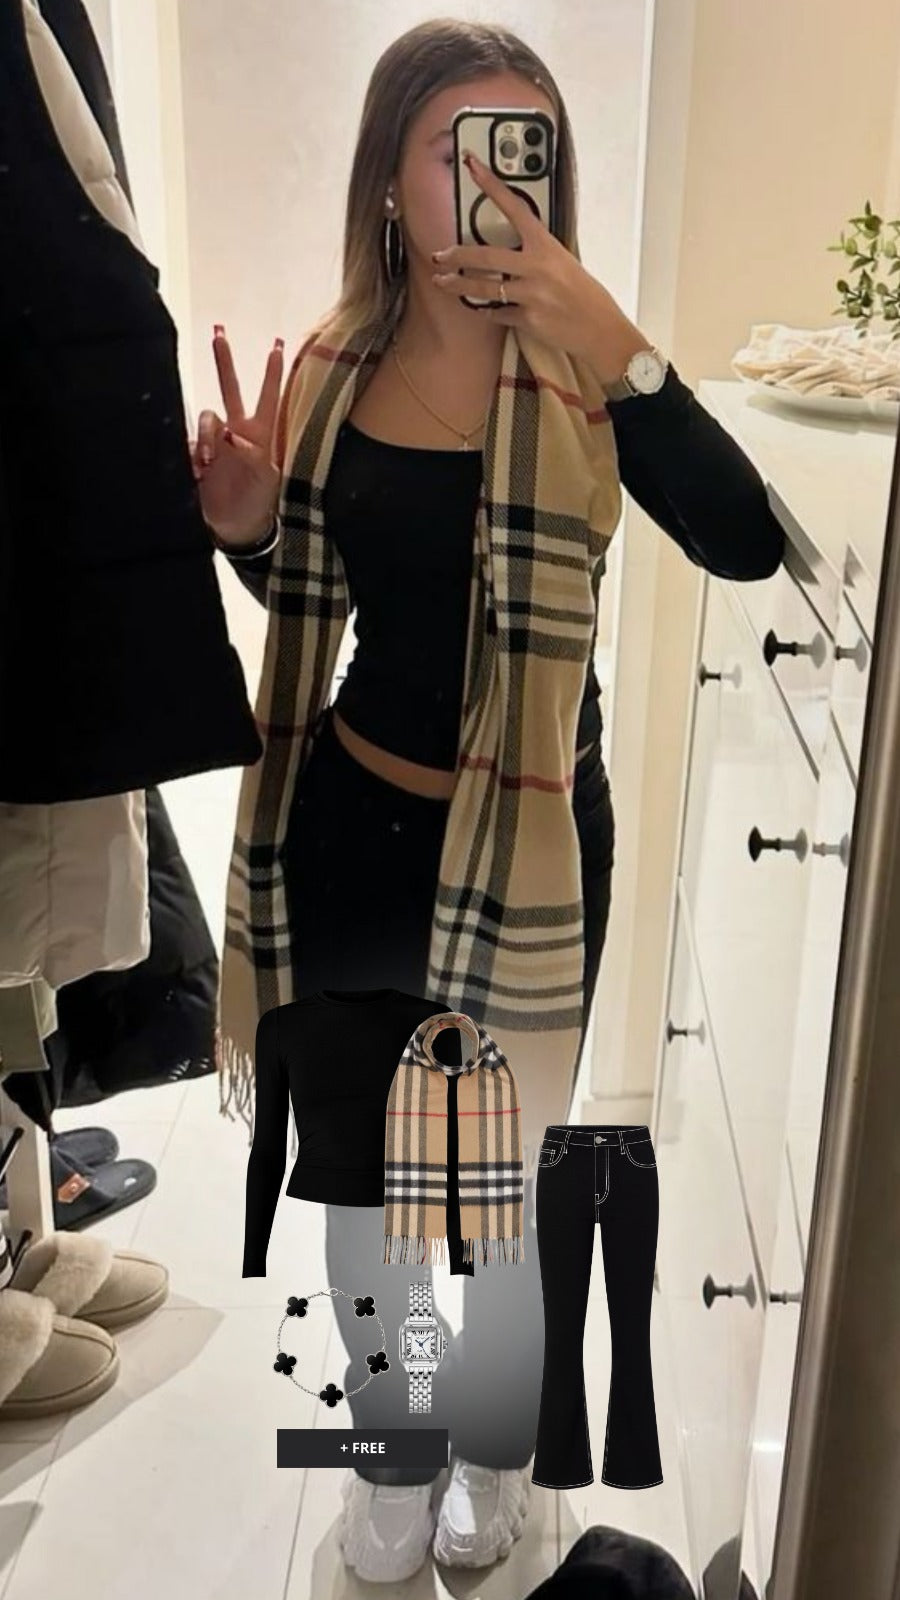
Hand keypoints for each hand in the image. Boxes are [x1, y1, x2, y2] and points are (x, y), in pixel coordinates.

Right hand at [189, 329, 284, 540]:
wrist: (236, 527)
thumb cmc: (257, 502)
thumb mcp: (264, 479)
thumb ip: (251, 454)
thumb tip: (231, 434)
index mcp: (258, 435)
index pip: (267, 397)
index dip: (271, 374)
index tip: (276, 346)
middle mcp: (236, 432)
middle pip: (230, 389)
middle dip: (224, 362)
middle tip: (219, 333)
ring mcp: (215, 442)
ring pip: (207, 418)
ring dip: (208, 436)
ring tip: (209, 463)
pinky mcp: (196, 455)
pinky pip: (190, 443)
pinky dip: (193, 456)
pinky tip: (199, 473)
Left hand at [432, 150, 649, 381]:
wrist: (600, 327)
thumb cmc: (584, 293)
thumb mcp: (562, 261)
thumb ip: (536, 252)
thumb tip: (510, 249)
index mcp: (546, 245)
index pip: (514, 207)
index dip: (491, 185)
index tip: (472, 165)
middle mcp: (537, 267)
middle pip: (485, 256)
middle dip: (457, 256)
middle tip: (439, 255)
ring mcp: (531, 294)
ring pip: (484, 288)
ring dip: (458, 286)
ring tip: (442, 282)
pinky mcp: (527, 319)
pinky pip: (497, 313)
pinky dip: (488, 311)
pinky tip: (482, 308)